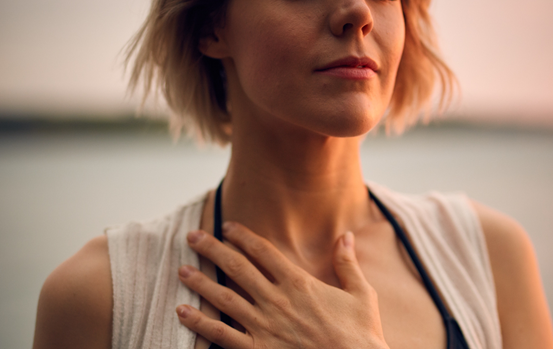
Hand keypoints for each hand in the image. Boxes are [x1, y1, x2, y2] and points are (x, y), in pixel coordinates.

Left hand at [176, 222, 388, 348]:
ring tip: (182, 270)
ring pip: (224, 298)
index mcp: (298, 284)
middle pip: (237, 268)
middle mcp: (276, 300)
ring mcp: (264, 326)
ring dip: (201, 282)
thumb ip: (347, 263)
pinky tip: (182, 312)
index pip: (263, 252)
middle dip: (213, 250)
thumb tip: (345, 235)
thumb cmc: (360, 334)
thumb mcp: (361, 294)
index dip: (242, 236)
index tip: (226, 226)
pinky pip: (222, 335)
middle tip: (193, 237)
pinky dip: (200, 323)